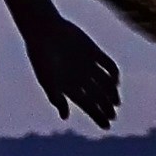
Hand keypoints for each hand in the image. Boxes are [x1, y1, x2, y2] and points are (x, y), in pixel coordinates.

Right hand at [29, 14, 124, 128]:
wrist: (44, 29)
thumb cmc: (41, 56)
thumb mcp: (46, 79)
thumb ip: (56, 97)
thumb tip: (65, 117)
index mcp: (70, 87)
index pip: (88, 106)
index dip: (98, 116)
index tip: (107, 126)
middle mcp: (81, 78)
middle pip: (99, 97)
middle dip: (106, 108)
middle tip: (112, 114)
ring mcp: (89, 65)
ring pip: (106, 83)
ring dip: (112, 93)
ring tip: (115, 101)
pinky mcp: (94, 52)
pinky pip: (109, 65)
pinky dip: (114, 73)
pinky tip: (115, 80)